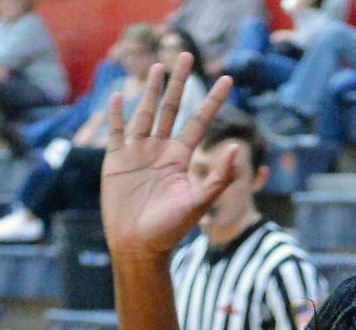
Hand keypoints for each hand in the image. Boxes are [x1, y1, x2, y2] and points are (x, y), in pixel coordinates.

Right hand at [100, 55, 234, 261]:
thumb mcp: (199, 203)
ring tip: (158, 66)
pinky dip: (117, 114)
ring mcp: (137, 154)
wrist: (137, 247)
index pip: (199, 121)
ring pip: (145, 113)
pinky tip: (118, 96)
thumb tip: (240, 147)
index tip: (228, 79)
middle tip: (185, 54)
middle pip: (171, 108)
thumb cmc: (169, 230)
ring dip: (151, 90)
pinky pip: (116, 132)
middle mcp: (160, 151)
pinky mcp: (115, 161)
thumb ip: (219, 177)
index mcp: (180, 158)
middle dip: (178, 82)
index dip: (213, 100)